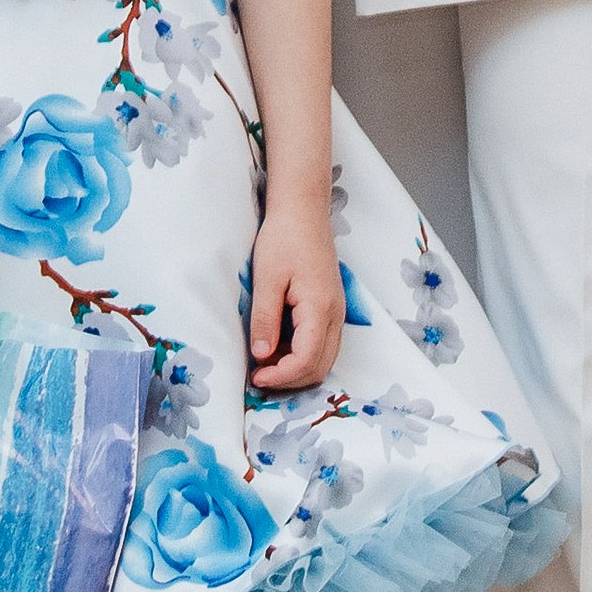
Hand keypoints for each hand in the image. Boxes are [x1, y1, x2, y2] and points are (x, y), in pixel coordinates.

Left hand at [247, 201, 344, 392]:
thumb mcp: (267, 279)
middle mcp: (335, 315)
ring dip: (296, 369)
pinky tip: (277, 346)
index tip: (255, 377)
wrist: (303, 211)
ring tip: (265, 363)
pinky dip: (302, 355)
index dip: (280, 376)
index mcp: (319, 308)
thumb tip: (261, 357)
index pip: (306, 361)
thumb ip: (265, 320)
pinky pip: (322, 344)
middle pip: (320, 367)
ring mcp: (336, 312)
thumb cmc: (284, 238)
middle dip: (290, 380)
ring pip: (324, 359)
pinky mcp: (330, 308)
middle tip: (258, 376)